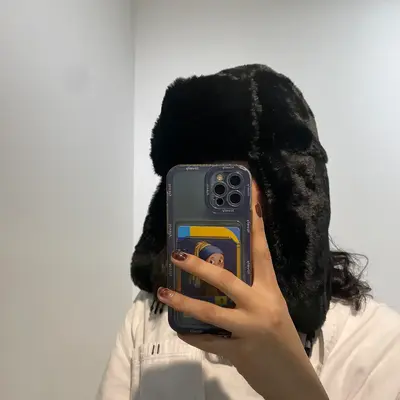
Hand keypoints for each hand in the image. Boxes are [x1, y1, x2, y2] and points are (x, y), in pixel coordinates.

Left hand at [157, 183, 328, 399]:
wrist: (293, 380)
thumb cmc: (283, 339)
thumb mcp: (272, 308)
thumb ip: (251, 291)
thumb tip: (222, 276)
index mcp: (271, 291)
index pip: (262, 251)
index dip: (256, 222)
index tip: (248, 197)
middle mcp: (260, 306)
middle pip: (227, 280)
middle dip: (200, 266)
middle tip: (177, 254)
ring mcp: (248, 329)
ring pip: (211, 312)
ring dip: (184, 302)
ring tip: (163, 291)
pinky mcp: (237, 352)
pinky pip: (207, 340)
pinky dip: (191, 333)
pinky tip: (179, 327)